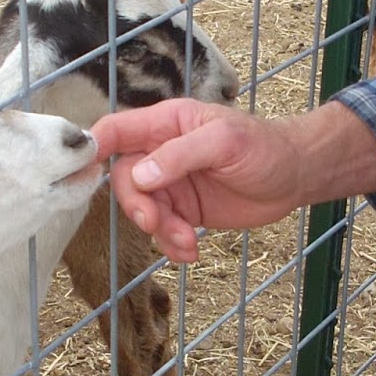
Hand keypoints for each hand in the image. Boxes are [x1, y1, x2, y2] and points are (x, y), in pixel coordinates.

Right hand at [92, 97, 375, 262]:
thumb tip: (141, 176)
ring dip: (160, 231)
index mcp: (166, 124)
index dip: (93, 147)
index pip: (116, 131)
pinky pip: (163, 231)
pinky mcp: (185, 211)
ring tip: (189, 243)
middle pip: (125, 179)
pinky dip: (172, 245)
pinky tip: (192, 252)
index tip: (80, 172)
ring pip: (143, 210)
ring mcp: (172, 184)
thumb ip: (180, 155)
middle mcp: (162, 153)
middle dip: (137, 206)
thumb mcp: (224, 142)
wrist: (295, 177)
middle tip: (156, 224)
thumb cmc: (264, 147)